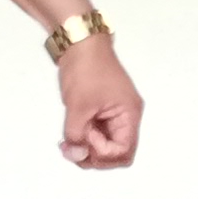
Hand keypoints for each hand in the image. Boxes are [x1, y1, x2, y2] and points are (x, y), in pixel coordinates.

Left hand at [57, 36, 141, 169]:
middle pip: (117, 152)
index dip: (102, 153)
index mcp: (129, 115)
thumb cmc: (85, 70)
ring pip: (105, 145)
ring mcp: (115, 114)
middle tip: (72, 147)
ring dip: (87, 148)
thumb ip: (77, 135)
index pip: (124, 151)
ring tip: (68, 142)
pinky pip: (98, 133)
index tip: (85, 139)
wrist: (80, 43)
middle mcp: (126, 117)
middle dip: (94, 155)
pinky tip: (70, 135)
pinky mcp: (103, 111)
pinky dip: (84, 138)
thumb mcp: (78, 106)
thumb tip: (76, 155)